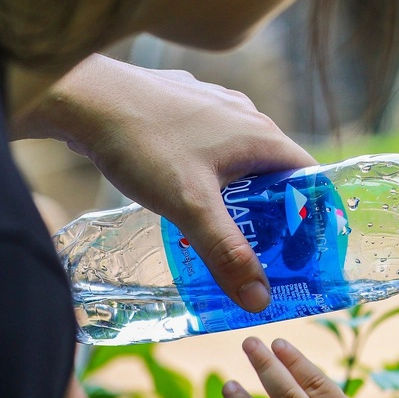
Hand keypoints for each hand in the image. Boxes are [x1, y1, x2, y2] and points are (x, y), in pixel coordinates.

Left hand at [16, 54, 314, 310]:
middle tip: (259, 248)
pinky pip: (210, 143)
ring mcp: (213, 105)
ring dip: (238, 190)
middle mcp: (245, 114)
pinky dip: (208, 170)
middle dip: (272, 210)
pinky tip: (181, 190)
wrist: (86, 97)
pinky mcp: (183, 104)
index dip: (311, 214)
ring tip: (218, 225)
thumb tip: (261, 300)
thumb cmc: (144, 144)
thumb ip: (227, 253)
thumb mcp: (190, 207)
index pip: (309, 177)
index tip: (302, 249)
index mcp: (261, 135)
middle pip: (274, 170)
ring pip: (240, 155)